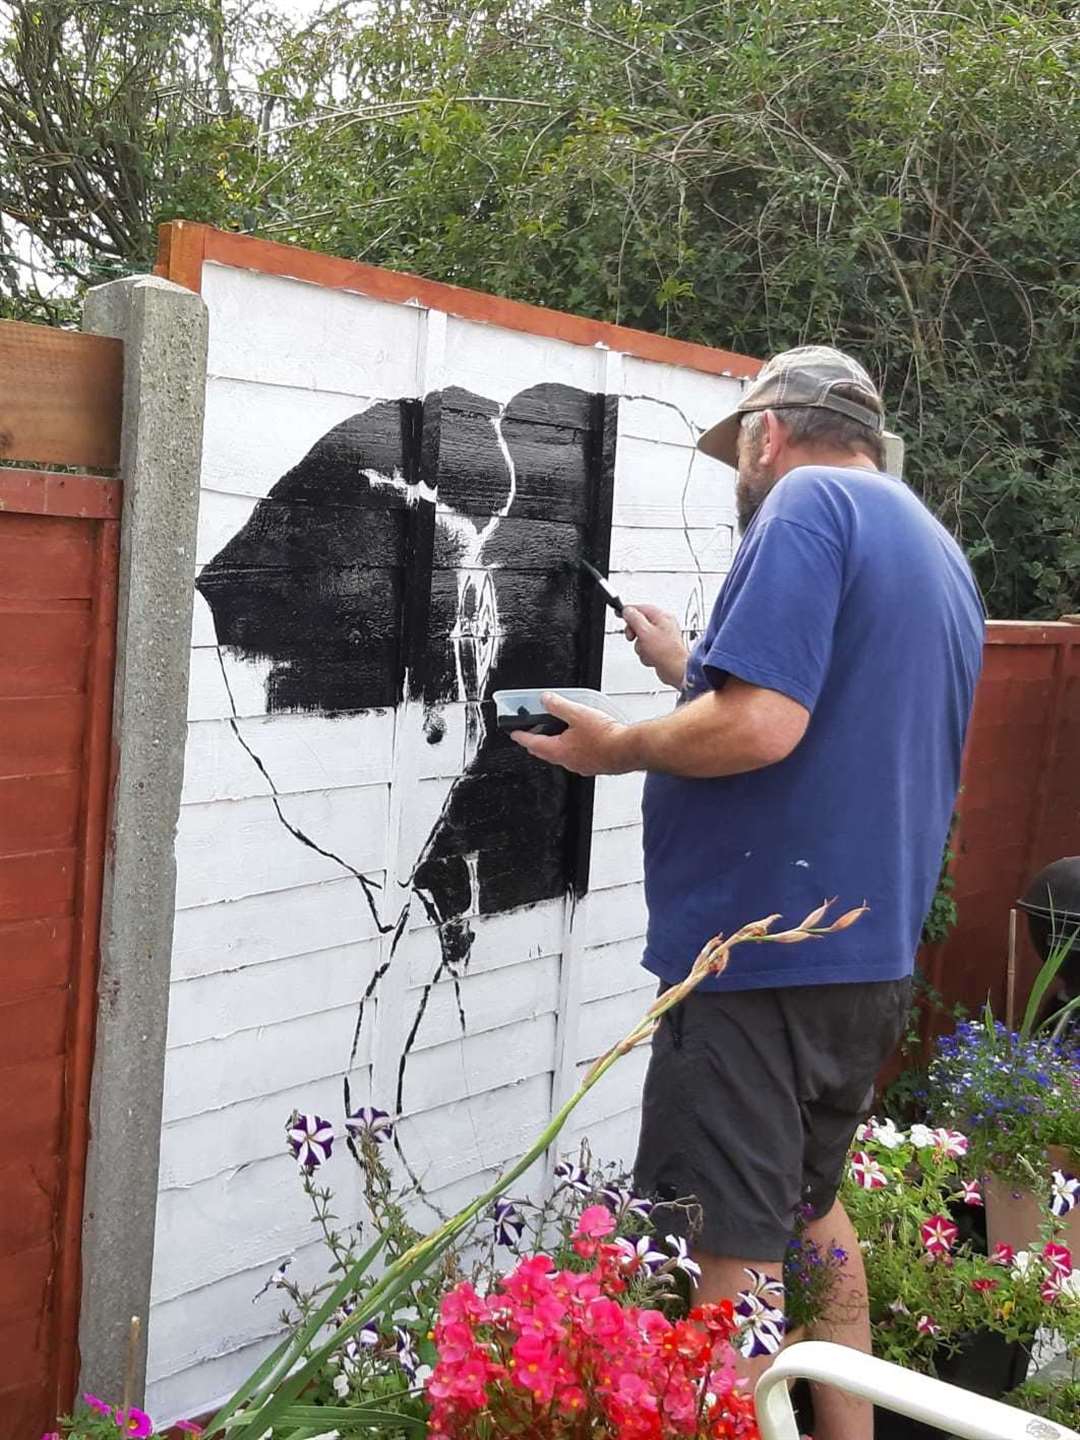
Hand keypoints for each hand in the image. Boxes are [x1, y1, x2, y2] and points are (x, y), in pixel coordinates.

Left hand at [510, 692, 633, 775]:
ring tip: (556, 737)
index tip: (514, 734)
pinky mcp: (594, 766)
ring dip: (555, 747)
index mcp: (559, 750)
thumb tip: (545, 699)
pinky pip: (577, 758)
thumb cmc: (606, 736)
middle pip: (545, 753)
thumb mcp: (577, 714)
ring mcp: (581, 766)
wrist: (628, 749)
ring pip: (561, 757)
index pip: (532, 743)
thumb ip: (558, 705)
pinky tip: (580, 743)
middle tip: (531, 736)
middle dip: (536, 744)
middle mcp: (568, 761)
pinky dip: (572, 751)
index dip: (521, 736)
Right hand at [623, 604, 688, 688]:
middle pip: (639, 623)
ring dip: (641, 646)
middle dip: (635, 633)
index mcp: (662, 616)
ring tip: (648, 650)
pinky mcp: (661, 648)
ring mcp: (662, 637)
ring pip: (641, 638)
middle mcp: (663, 625)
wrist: (677, 670)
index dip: (628, 611)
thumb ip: (634, 619)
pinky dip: (646, 653)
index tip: (619, 613)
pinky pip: (646, 647)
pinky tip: (652, 656)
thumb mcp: (645, 631)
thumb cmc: (666, 652)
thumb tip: (627, 611)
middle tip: (633, 637)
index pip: (640, 608)